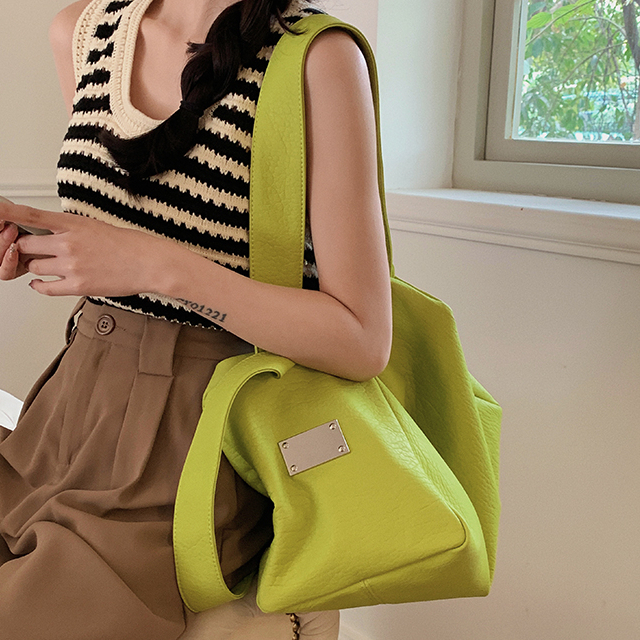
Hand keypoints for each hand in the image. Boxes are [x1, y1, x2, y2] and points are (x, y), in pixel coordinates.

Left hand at [0, 202, 172, 296]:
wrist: (149, 263)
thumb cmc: (128, 245)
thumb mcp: (95, 226)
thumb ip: (69, 230)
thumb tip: (48, 235)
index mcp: (73, 224)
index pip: (30, 215)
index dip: (7, 214)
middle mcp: (68, 244)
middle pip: (25, 245)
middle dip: (25, 249)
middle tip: (32, 250)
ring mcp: (72, 266)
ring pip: (34, 267)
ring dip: (37, 267)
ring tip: (50, 265)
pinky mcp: (78, 286)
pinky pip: (45, 288)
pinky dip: (39, 286)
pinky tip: (42, 283)